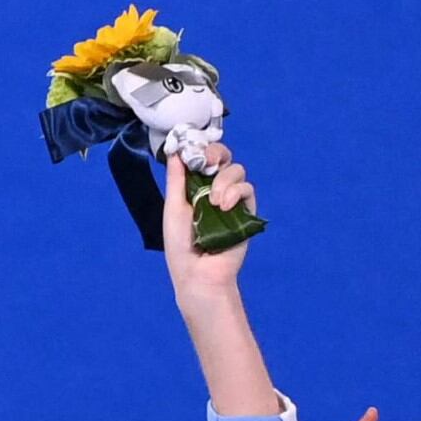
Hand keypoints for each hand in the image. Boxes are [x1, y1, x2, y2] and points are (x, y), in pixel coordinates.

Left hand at [164, 150, 257, 296]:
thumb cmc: (181, 245)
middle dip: (215, 154)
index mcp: (194, 187)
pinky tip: (224, 206)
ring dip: (223, 180)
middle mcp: (214, 189)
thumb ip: (176, 180)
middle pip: (223, 157)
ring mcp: (231, 199)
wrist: (199, 272)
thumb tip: (176, 151)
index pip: (202, 158)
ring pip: (236, 170)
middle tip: (205, 162)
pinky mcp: (246, 210)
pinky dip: (235, 192)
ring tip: (213, 202)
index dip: (200, 148)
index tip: (191, 148)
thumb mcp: (173, 208)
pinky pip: (247, 188)